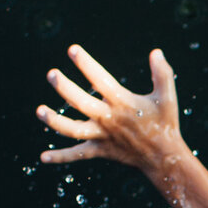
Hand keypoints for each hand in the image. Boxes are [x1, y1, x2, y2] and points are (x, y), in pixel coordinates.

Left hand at [36, 44, 189, 180]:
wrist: (164, 158)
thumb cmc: (166, 124)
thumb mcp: (167, 97)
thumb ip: (162, 73)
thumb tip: (155, 51)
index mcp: (123, 102)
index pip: (100, 80)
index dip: (86, 64)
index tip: (72, 50)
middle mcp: (109, 119)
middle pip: (81, 102)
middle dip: (64, 88)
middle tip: (51, 74)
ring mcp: (102, 136)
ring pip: (73, 130)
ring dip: (54, 121)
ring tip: (39, 111)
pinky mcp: (100, 150)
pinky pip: (78, 154)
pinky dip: (61, 157)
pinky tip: (43, 157)